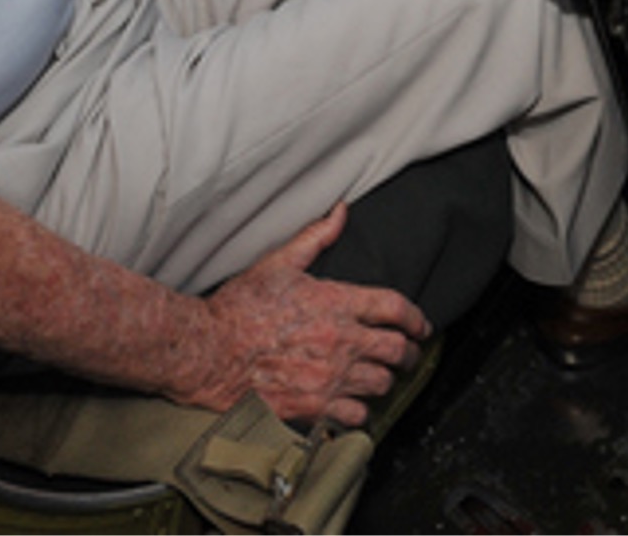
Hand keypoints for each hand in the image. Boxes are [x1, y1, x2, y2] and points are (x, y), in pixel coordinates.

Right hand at [181, 203, 430, 427]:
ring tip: (379, 378)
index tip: (419, 326)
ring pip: (381, 384)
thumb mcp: (278, 263)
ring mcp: (330, 377)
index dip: (415, 318)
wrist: (208, 352)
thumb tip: (340, 211)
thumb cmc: (239, 307)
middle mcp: (340, 342)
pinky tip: (353, 404)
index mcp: (336, 303)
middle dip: (407, 352)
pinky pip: (356, 416)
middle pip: (397, 350)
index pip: (395, 308)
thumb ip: (315, 237)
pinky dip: (359, 411)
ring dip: (384, 380)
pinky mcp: (314, 407)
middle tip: (405, 354)